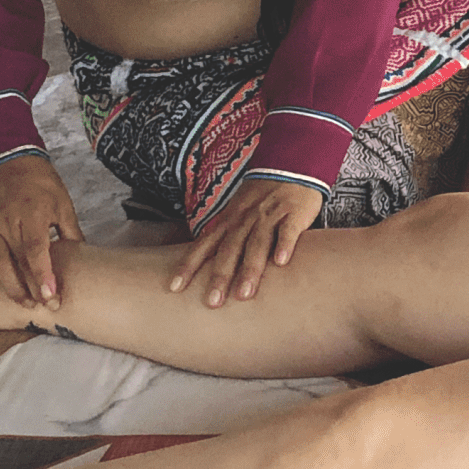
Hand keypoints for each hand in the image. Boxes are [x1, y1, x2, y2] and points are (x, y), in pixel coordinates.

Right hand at [0, 154, 83, 305]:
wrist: (13, 163)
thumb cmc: (43, 185)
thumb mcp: (64, 204)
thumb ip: (72, 232)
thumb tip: (84, 259)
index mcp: (31, 213)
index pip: (36, 250)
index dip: (43, 274)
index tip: (51, 295)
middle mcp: (8, 221)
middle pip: (18, 260)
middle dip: (31, 287)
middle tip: (44, 307)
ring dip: (9, 285)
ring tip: (23, 303)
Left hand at [171, 179, 324, 307]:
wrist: (290, 165)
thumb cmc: (261, 197)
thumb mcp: (237, 212)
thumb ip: (225, 237)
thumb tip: (203, 266)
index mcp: (229, 221)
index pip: (204, 245)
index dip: (189, 265)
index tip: (175, 288)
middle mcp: (245, 219)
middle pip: (230, 249)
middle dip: (220, 276)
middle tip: (212, 302)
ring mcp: (269, 215)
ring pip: (257, 243)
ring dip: (250, 268)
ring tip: (244, 294)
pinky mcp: (293, 213)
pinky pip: (288, 230)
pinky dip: (285, 245)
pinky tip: (281, 263)